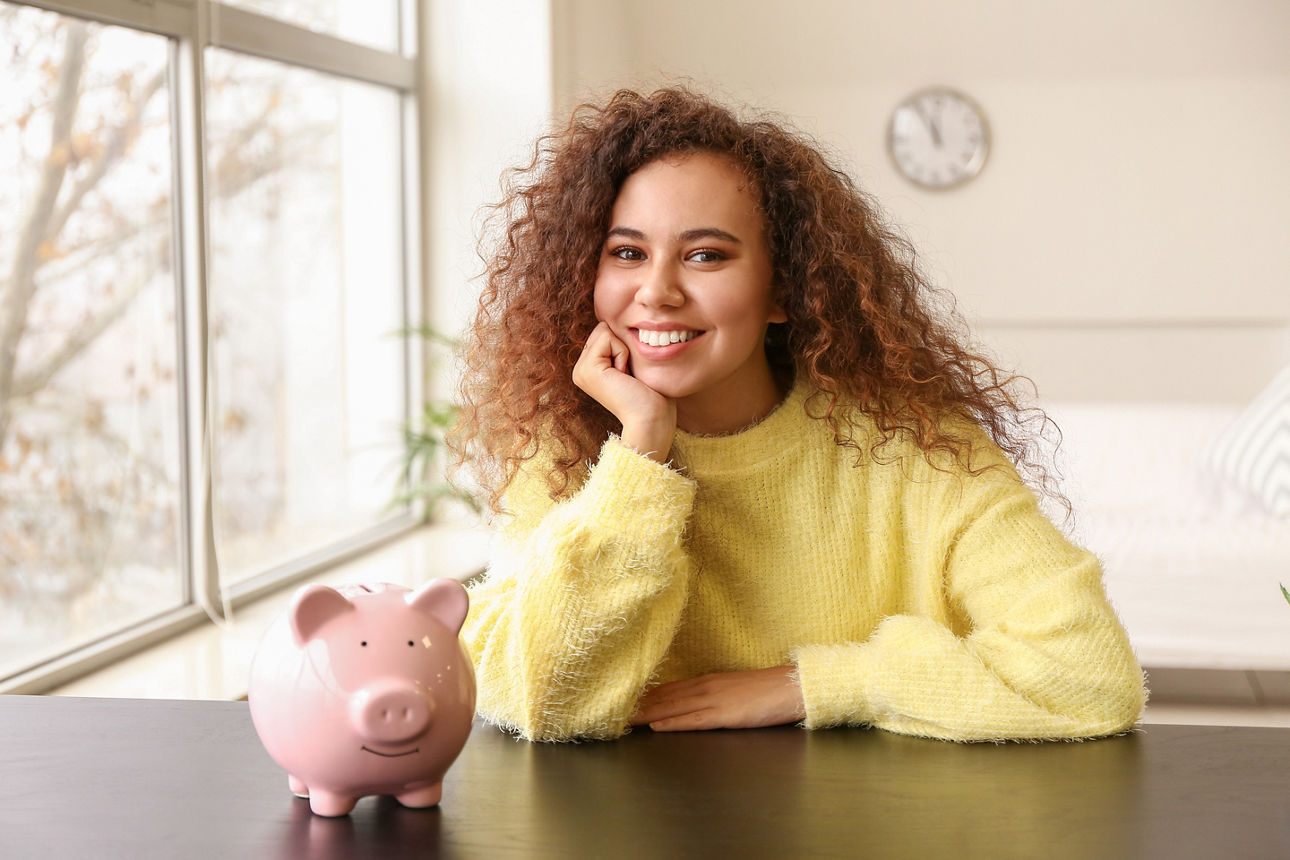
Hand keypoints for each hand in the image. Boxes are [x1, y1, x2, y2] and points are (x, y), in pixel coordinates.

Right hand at [572, 322, 675, 461]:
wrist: (651, 420)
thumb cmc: (653, 395)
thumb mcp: (634, 365)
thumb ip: (622, 346)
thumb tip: (620, 322)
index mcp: (590, 368)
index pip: (606, 332)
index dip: (625, 345)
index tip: (631, 374)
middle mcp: (580, 369)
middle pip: (603, 328)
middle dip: (622, 345)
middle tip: (629, 376)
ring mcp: (580, 370)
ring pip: (604, 330)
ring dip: (623, 350)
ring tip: (627, 377)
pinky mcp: (586, 369)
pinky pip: (607, 337)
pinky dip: (622, 353)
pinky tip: (624, 376)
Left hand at [630, 666, 805, 731]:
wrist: (792, 686)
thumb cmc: (766, 690)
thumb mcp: (733, 688)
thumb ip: (710, 694)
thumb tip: (688, 701)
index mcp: (707, 681)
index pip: (667, 688)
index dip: (644, 696)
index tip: (622, 701)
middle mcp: (705, 687)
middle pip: (664, 696)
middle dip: (638, 705)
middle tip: (612, 711)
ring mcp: (714, 700)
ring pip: (673, 707)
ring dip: (647, 714)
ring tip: (625, 720)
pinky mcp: (726, 714)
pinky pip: (695, 719)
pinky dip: (674, 722)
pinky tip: (658, 726)